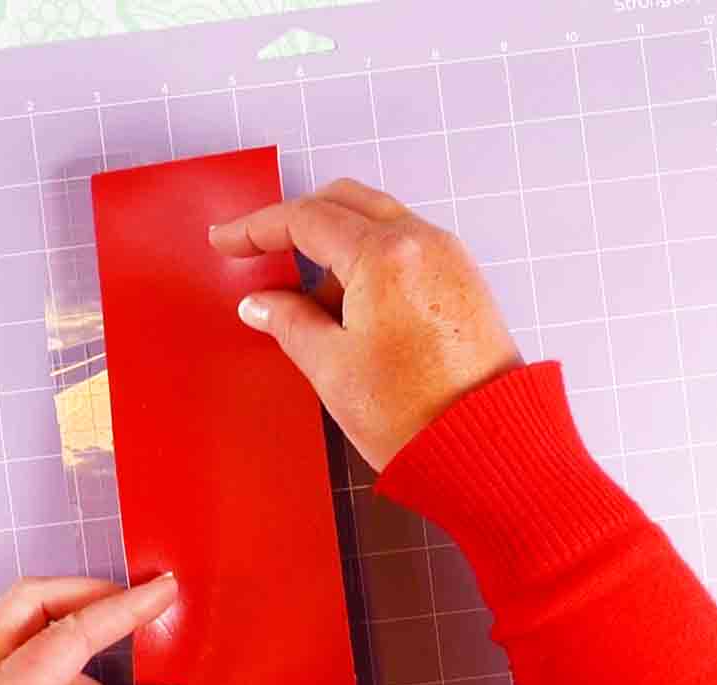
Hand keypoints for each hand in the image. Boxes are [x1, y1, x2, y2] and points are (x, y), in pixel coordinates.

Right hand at [211, 178, 521, 469]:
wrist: (487, 449)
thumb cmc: (417, 415)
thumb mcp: (331, 368)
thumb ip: (289, 322)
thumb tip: (262, 303)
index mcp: (385, 255)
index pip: (306, 218)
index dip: (257, 228)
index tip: (228, 240)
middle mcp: (423, 242)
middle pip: (344, 203)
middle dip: (297, 223)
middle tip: (261, 253)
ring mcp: (449, 259)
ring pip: (377, 223)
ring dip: (335, 247)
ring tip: (309, 307)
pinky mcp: (463, 282)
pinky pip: (406, 249)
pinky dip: (370, 264)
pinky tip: (351, 311)